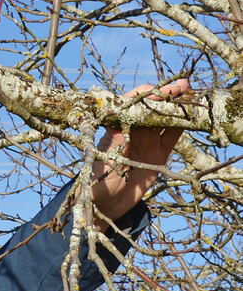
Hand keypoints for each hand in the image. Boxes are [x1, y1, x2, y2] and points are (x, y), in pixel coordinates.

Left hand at [91, 78, 188, 224]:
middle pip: (151, 108)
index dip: (145, 95)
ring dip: (177, 108)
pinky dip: (182, 127)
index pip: (130, 104)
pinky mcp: (158, 154)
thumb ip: (115, 144)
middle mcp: (133, 131)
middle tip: (183, 86)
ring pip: (164, 120)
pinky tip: (193, 117)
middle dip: (166, 95)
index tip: (157, 90)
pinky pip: (172, 137)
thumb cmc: (97, 182)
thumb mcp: (104, 162)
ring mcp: (147, 141)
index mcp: (116, 127)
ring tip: (191, 96)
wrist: (106, 205)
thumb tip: (120, 124)